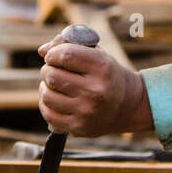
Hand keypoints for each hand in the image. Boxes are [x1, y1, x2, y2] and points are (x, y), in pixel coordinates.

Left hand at [37, 33, 153, 136]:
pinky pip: (49, 114)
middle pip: (52, 75)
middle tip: (55, 70)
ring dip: (46, 87)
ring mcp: (87, 111)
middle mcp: (95, 90)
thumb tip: (42, 50)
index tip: (54, 56)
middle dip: (48, 69)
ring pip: (47, 95)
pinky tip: (56, 99)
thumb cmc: (108, 75)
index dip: (53, 53)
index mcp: (102, 67)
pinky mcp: (79, 127)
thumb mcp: (97, 54)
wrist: (129, 106)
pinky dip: (47, 105)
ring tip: (55, 85)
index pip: (65, 54)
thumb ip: (70, 45)